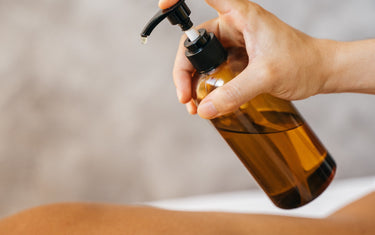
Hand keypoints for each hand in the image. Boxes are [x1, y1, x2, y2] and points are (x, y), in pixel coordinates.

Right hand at [159, 0, 374, 118]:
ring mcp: (234, 44)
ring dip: (193, 83)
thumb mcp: (266, 76)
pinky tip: (208, 103)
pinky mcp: (237, 59)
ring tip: (195, 106)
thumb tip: (205, 109)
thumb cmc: (302, 62)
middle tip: (185, 96)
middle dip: (184, 70)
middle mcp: (233, 26)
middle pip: (194, 43)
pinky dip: (206, 87)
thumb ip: (235, 93)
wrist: (319, 73)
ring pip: (201, 60)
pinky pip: (213, 71)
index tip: (163, 6)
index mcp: (240, 15)